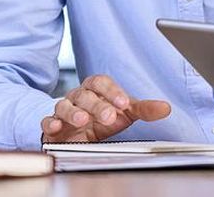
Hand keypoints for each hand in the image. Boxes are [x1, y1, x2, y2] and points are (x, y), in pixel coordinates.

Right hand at [41, 74, 171, 142]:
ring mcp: (63, 110)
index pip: (102, 82)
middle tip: (109, 117)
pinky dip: (50, 123)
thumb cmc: (102, 117)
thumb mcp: (124, 112)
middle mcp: (79, 96)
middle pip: (85, 94)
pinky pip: (47, 121)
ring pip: (64, 105)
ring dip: (73, 112)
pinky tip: (56, 127)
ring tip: (83, 121)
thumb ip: (144, 109)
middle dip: (97, 105)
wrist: (77, 132)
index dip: (113, 91)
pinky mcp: (51, 126)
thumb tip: (166, 108)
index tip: (124, 103)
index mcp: (96, 89)